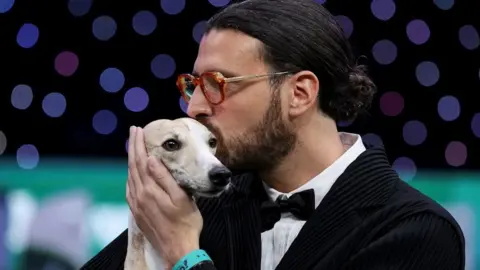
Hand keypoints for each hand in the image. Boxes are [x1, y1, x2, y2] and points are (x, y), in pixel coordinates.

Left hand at [126, 126, 202, 266]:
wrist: (178, 249)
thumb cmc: (185, 223)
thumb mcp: (181, 198)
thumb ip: (164, 178)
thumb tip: (152, 159)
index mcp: (150, 190)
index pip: (141, 161)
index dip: (139, 144)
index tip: (138, 130)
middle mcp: (139, 196)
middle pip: (133, 167)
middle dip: (133, 148)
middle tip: (134, 132)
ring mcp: (137, 206)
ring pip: (130, 177)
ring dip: (131, 161)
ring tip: (134, 148)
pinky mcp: (138, 213)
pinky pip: (130, 189)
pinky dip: (131, 176)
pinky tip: (133, 174)